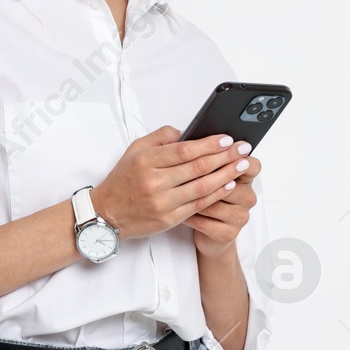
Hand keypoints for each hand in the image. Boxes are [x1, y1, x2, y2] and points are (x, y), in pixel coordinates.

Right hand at [89, 126, 253, 240]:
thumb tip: (186, 131)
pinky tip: (229, 184)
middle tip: (243, 149)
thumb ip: (160, 137)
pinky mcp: (169, 219)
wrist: (107, 214)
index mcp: (145, 161)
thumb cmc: (123, 180)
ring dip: (226, 175)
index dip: (209, 144)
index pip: (184, 150)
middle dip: (225, 157)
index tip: (227, 139)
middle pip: (197, 168)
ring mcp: (162, 202)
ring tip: (242, 165)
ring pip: (202, 187)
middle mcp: (154, 182)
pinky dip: (216, 194)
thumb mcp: (134, 150)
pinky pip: (198, 205)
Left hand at [183, 154, 259, 257]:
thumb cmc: (205, 197)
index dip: (241, 157)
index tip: (229, 145)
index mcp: (245, 179)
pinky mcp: (228, 233)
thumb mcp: (208, 176)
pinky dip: (189, 215)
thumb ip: (206, 158)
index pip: (252, 165)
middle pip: (230, 182)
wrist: (207, 233)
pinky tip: (177, 209)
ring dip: (193, 197)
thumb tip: (187, 140)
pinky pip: (204, 222)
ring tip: (176, 189)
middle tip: (184, 167)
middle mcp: (246, 197)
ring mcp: (239, 216)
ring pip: (214, 203)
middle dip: (206, 175)